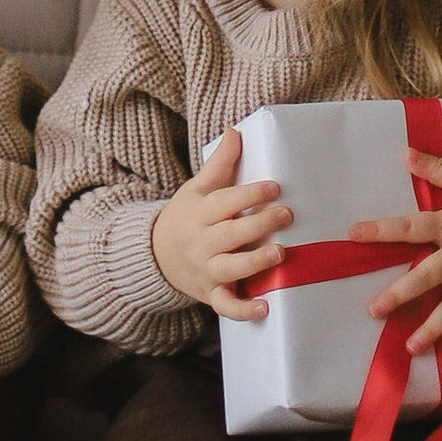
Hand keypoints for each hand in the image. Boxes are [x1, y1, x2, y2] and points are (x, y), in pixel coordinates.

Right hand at [147, 128, 287, 322]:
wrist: (155, 256)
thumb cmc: (185, 218)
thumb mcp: (196, 189)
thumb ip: (219, 163)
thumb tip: (235, 131)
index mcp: (200, 213)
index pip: (225, 202)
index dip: (250, 194)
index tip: (274, 187)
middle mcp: (202, 242)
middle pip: (230, 233)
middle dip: (258, 225)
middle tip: (286, 214)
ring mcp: (206, 270)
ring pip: (230, 267)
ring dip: (255, 262)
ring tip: (279, 253)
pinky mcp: (211, 293)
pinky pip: (226, 305)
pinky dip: (243, 309)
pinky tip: (265, 307)